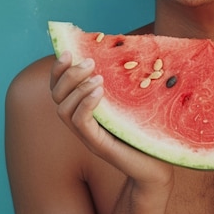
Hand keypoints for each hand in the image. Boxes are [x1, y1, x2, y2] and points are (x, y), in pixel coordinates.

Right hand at [50, 52, 173, 193]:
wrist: (158, 165)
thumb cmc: (146, 130)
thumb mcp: (131, 100)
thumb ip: (121, 81)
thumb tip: (124, 47)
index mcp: (85, 109)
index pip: (59, 87)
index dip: (58, 69)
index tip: (68, 51)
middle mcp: (81, 122)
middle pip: (56, 96)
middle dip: (68, 75)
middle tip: (89, 62)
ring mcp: (88, 135)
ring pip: (63, 110)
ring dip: (77, 88)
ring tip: (97, 77)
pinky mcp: (98, 145)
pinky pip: (80, 123)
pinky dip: (85, 104)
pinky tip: (99, 92)